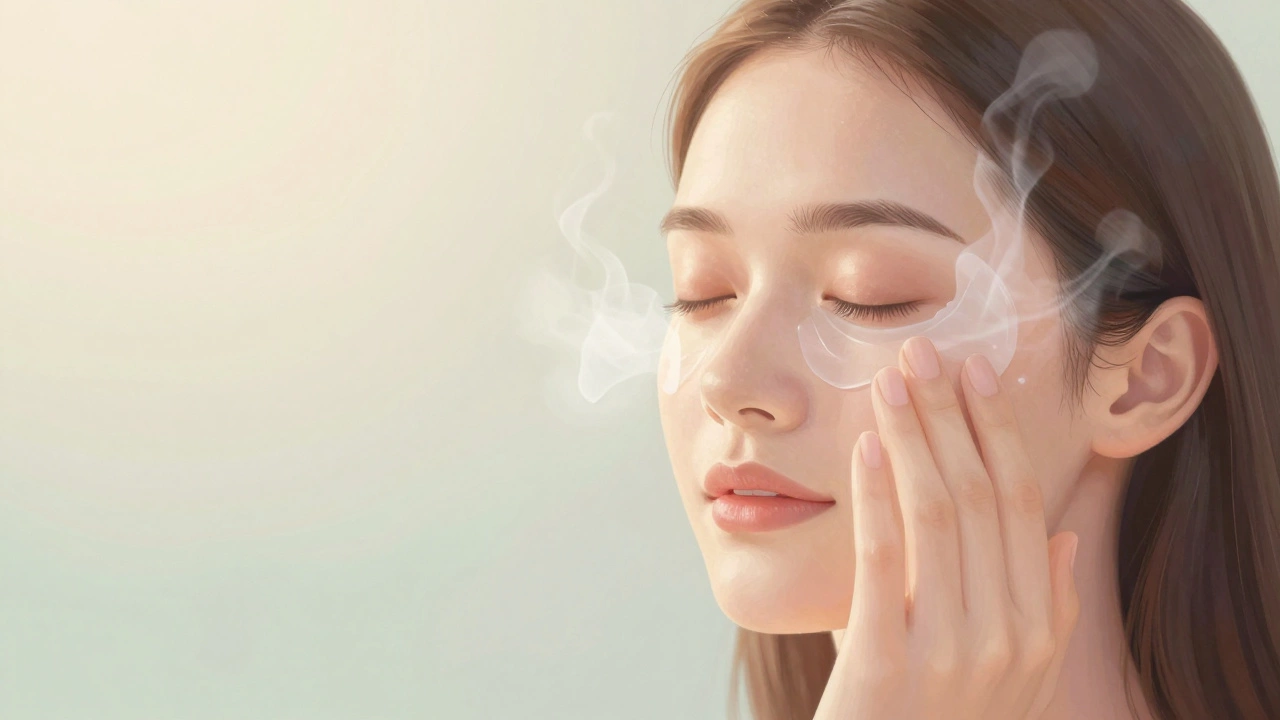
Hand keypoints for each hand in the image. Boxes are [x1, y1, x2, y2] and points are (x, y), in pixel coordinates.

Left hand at [814, 336, 1080, 719]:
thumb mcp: (1017, 680)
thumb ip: (1048, 612)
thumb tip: (1067, 542)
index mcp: (1035, 628)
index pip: (1024, 507)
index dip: (1000, 435)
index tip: (976, 377)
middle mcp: (1005, 637)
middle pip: (982, 497)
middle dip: (951, 417)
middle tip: (924, 355)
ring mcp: (948, 653)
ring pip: (938, 515)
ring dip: (914, 438)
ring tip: (890, 383)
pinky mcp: (886, 666)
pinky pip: (883, 562)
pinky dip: (876, 497)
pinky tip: (864, 449)